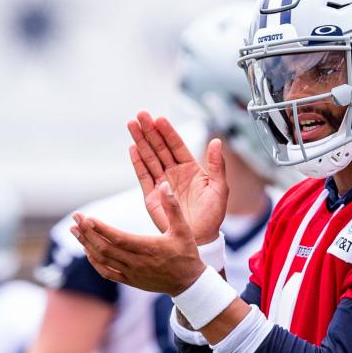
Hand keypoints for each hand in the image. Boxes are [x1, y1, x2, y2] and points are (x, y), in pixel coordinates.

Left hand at [72, 183, 204, 295]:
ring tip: (75, 230)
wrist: (188, 284)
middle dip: (87, 232)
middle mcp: (137, 262)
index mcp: (149, 248)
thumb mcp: (184, 229)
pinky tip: (87, 250)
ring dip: (87, 244)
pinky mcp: (130, 280)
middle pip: (104, 248)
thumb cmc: (187, 254)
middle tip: (76, 218)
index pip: (118, 238)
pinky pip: (107, 272)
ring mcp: (132, 273)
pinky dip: (94, 261)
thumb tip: (164, 185)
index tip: (86, 218)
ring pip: (103, 259)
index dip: (100, 229)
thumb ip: (173, 207)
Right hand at [127, 111, 227, 244]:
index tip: (159, 119)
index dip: (168, 132)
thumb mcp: (219, 188)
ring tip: (132, 124)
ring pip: (149, 158)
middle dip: (150, 131)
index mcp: (191, 169)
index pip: (177, 146)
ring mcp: (161, 183)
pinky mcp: (152, 195)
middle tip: (141, 114)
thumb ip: (217, 165)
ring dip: (140, 141)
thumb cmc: (212, 215)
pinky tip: (132, 148)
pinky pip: (143, 175)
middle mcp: (174, 173)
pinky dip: (137, 162)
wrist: (200, 238)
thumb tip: (216, 141)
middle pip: (159, 147)